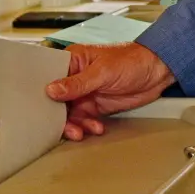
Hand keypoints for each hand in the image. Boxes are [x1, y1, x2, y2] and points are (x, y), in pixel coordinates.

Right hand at [46, 42, 176, 139]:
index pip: (48, 77)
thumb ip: (78, 83)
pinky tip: (96, 128)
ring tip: (80, 132)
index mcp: (73, 61)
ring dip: (73, 125)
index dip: (41, 93)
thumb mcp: (103, 71)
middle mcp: (75, 77)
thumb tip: (51, 90)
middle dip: (58, 116)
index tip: (37, 108)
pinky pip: (83, 120)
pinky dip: (86, 127)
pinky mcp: (95, 105)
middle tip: (63, 127)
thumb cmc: (132, 61)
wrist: (157, 72)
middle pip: (55, 100)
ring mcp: (84, 93)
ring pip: (68, 113)